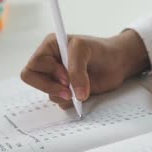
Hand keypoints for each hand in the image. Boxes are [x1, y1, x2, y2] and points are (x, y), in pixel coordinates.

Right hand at [21, 30, 148, 108]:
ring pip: (48, 93)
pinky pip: (60, 102)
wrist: (117, 62)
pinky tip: (83, 93)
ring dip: (64, 95)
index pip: (34, 65)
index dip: (48, 73)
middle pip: (33, 80)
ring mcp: (58, 79)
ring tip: (81, 89)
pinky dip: (71, 102)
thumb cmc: (100, 49)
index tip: (66, 76)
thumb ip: (76, 70)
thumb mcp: (84, 50)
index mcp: (49, 48)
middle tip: (68, 91)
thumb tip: (74, 94)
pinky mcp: (67, 91)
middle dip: (50, 87)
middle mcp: (50, 63)